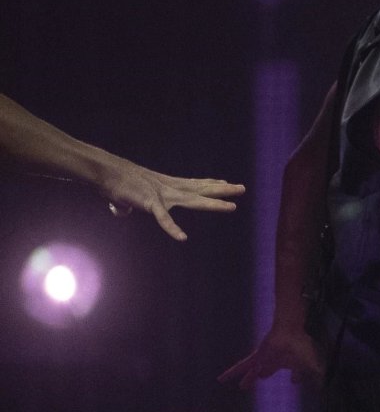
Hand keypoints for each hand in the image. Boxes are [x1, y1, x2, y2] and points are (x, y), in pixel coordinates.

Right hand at [94, 154, 243, 241]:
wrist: (104, 172)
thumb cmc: (115, 183)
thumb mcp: (127, 196)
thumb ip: (128, 205)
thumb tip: (121, 211)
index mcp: (166, 185)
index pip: (193, 184)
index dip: (209, 183)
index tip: (225, 182)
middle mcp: (169, 188)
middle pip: (201, 189)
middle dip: (221, 190)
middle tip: (242, 188)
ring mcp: (162, 195)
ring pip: (193, 201)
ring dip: (213, 204)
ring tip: (232, 206)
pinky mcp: (150, 203)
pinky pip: (163, 218)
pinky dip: (172, 228)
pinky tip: (182, 238)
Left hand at [219, 323, 323, 388]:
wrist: (292, 330)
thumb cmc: (304, 346)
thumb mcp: (314, 364)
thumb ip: (318, 375)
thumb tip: (326, 389)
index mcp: (294, 362)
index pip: (295, 373)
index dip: (296, 376)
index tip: (295, 381)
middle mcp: (279, 360)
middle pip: (271, 370)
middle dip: (267, 373)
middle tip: (262, 377)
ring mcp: (267, 358)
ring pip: (255, 371)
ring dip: (249, 379)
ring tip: (242, 387)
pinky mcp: (258, 356)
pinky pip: (243, 366)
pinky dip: (232, 372)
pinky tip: (221, 379)